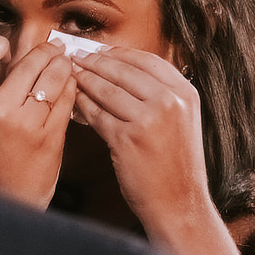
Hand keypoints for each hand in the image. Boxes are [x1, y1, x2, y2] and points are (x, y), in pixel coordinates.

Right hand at [0, 36, 76, 208]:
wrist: (4, 198)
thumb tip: (17, 58)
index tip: (10, 48)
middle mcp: (0, 110)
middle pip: (29, 62)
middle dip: (47, 50)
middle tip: (55, 48)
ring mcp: (27, 123)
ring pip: (53, 77)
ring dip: (63, 65)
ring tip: (65, 63)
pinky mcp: (51, 136)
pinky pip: (67, 100)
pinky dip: (72, 87)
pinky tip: (71, 86)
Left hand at [72, 48, 215, 239]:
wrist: (180, 204)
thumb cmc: (175, 166)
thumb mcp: (180, 121)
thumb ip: (161, 95)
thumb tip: (124, 71)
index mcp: (184, 93)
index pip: (146, 60)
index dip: (118, 53)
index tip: (99, 50)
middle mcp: (169, 102)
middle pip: (123, 70)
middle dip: (94, 62)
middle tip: (74, 57)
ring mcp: (148, 119)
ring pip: (106, 90)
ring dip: (84, 80)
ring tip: (69, 75)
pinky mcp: (127, 138)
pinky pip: (96, 114)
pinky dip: (82, 106)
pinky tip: (72, 102)